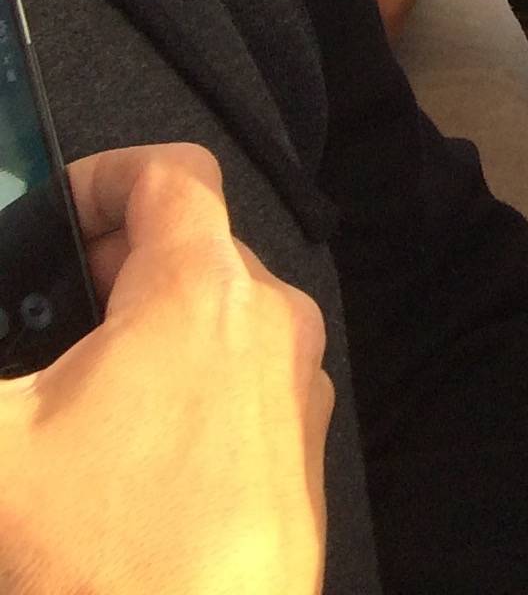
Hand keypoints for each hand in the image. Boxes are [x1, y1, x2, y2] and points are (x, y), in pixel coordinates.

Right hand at [0, 144, 330, 594]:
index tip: (46, 217)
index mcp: (206, 293)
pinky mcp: (295, 460)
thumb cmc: (105, 557)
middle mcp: (272, 327)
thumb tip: (6, 381)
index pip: (170, 174)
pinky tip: (110, 463)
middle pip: (189, 253)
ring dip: (136, 344)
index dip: (98, 178)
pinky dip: (174, 398)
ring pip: (211, 327)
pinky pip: (233, 392)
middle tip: (33, 326)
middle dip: (104, 276)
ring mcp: (293, 395)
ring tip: (60, 405)